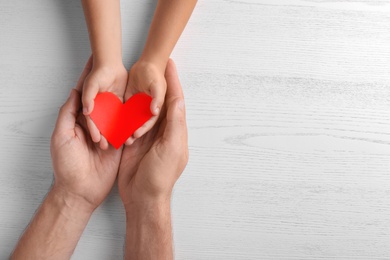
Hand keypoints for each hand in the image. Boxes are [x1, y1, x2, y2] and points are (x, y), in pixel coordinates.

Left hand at [51, 57, 121, 210]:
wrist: (80, 191)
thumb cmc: (67, 165)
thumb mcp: (61, 136)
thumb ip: (68, 114)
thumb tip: (74, 91)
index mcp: (79, 121)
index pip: (87, 96)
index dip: (89, 78)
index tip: (95, 61)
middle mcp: (96, 124)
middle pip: (104, 101)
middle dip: (111, 84)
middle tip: (119, 67)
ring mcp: (108, 133)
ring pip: (117, 112)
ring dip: (124, 99)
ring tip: (134, 82)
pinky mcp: (119, 143)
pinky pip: (126, 128)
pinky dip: (132, 118)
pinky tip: (141, 105)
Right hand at [82, 55, 127, 148]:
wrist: (110, 63)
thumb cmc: (98, 73)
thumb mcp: (90, 85)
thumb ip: (88, 97)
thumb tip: (87, 111)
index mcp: (90, 105)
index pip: (91, 121)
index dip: (94, 131)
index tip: (97, 140)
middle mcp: (100, 108)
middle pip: (101, 124)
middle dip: (104, 135)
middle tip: (107, 146)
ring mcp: (110, 107)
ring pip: (112, 122)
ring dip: (115, 131)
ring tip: (119, 141)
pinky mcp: (120, 104)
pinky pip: (123, 116)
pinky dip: (125, 123)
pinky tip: (129, 131)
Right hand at [118, 59, 187, 208]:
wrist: (143, 197)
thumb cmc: (160, 176)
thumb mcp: (171, 148)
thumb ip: (174, 123)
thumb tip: (179, 99)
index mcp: (175, 130)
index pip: (175, 101)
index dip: (173, 81)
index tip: (169, 64)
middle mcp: (162, 131)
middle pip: (161, 101)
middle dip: (159, 83)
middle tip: (153, 64)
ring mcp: (147, 136)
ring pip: (145, 109)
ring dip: (142, 92)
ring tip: (137, 75)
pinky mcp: (133, 141)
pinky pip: (131, 121)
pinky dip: (129, 109)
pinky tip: (123, 97)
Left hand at [124, 59, 166, 144]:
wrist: (147, 64)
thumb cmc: (155, 75)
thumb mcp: (158, 87)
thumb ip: (157, 99)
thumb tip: (155, 111)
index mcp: (155, 108)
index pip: (149, 122)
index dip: (143, 129)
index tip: (135, 135)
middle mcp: (146, 110)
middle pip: (139, 124)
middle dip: (133, 132)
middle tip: (126, 141)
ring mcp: (138, 106)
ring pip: (131, 120)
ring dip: (125, 128)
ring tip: (118, 136)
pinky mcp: (129, 102)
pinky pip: (124, 112)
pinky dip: (119, 118)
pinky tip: (112, 124)